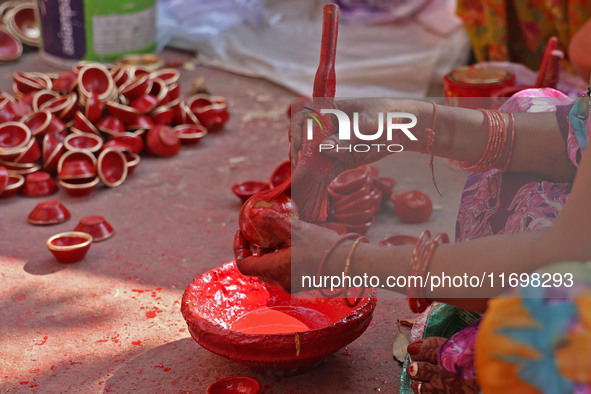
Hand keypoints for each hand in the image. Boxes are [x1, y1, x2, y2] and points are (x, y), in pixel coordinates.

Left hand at [235, 210, 344, 293]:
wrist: (350, 262)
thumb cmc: (323, 246)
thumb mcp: (296, 229)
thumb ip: (273, 221)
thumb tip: (254, 212)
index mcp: (275, 270)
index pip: (244, 265)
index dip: (239, 249)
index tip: (243, 233)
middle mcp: (281, 281)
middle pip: (257, 267)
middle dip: (255, 249)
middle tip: (259, 232)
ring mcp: (292, 284)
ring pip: (271, 269)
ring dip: (269, 253)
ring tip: (278, 235)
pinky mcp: (302, 283)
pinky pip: (284, 271)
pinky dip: (282, 258)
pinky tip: (294, 244)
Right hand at [290, 98, 420, 169]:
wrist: (407, 128)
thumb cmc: (387, 115)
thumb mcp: (367, 124)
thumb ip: (346, 137)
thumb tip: (323, 149)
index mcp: (330, 111)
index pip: (304, 118)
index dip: (297, 132)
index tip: (299, 147)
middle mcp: (328, 129)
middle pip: (305, 140)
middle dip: (299, 154)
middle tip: (301, 168)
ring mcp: (335, 145)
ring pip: (313, 157)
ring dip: (308, 169)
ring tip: (304, 182)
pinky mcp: (343, 159)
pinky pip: (328, 170)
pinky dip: (321, 179)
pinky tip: (315, 188)